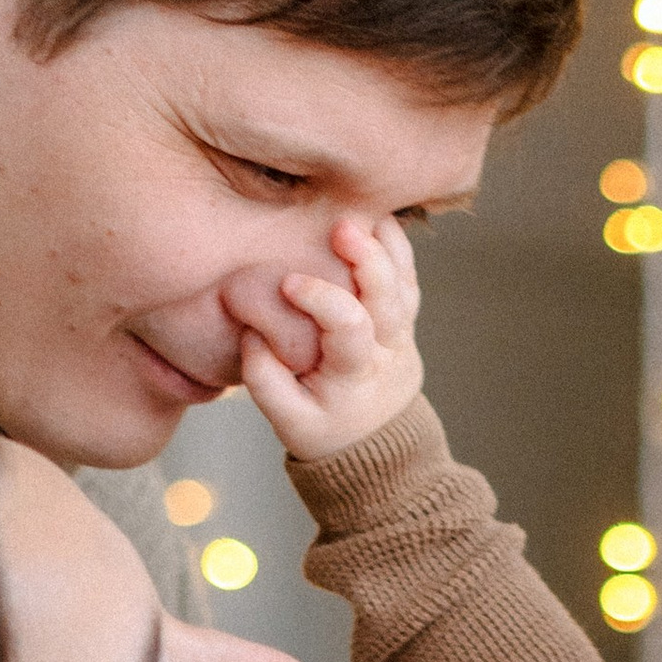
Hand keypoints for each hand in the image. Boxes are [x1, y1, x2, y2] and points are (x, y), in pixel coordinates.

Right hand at [237, 215, 425, 466]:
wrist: (373, 448)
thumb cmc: (323, 430)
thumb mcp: (287, 422)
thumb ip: (263, 379)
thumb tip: (252, 331)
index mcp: (356, 375)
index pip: (349, 327)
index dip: (322, 299)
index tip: (288, 283)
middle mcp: (387, 352)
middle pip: (389, 300)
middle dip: (368, 259)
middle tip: (342, 227)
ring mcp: (402, 336)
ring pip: (405, 286)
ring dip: (388, 247)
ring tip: (366, 214)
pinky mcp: (405, 322)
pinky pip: (408, 281)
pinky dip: (398, 249)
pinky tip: (378, 220)